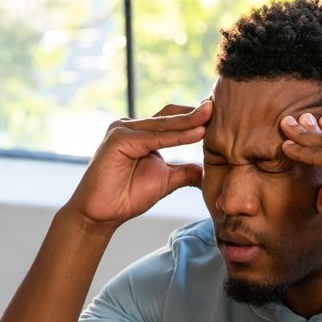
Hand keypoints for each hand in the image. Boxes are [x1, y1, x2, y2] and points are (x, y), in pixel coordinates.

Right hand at [65, 100, 211, 229]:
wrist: (102, 214)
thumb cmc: (127, 197)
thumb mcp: (165, 181)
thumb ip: (184, 172)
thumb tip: (206, 172)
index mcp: (141, 133)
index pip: (172, 119)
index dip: (194, 117)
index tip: (219, 116)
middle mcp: (131, 126)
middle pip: (169, 116)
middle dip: (195, 113)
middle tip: (219, 107)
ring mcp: (123, 130)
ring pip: (163, 124)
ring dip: (189, 121)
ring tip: (211, 116)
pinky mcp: (118, 139)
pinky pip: (153, 137)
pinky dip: (176, 136)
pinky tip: (196, 132)